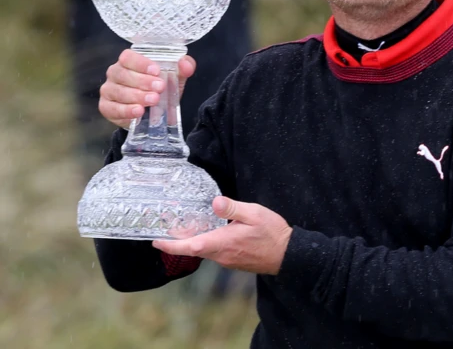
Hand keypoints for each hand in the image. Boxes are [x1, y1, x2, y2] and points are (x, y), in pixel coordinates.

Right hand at [99, 48, 195, 128]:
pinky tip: (138, 112)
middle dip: (142, 81)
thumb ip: (183, 68)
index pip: (128, 57)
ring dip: (136, 96)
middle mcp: (115, 73)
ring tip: (153, 100)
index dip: (141, 63)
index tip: (156, 70)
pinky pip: (112, 108)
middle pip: (123, 74)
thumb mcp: (174, 77)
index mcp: (129, 61)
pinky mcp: (106, 107)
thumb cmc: (160, 88)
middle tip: (159, 88)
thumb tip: (185, 64)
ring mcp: (109, 90)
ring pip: (118, 91)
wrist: (152, 113)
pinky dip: (126, 111)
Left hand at [153, 197, 292, 275]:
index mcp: (222, 242)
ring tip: (184, 227)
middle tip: (165, 229)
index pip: (190, 247)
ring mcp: (227, 260)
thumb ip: (232, 207)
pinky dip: (206, 243)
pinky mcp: (234, 260)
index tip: (156, 242)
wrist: (287, 255)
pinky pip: (214, 251)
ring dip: (192, 242)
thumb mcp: (253, 213)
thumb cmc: (271, 233)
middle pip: (193, 249)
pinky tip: (208, 232)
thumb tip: (214, 202)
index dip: (171, 245)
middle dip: (177, 242)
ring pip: (204, 250)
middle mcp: (221, 255)